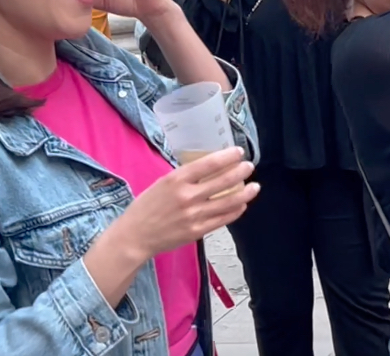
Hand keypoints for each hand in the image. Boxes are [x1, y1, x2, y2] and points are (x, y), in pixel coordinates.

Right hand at [114, 147, 258, 258]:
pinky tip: (242, 204)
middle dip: (241, 172)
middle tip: (249, 167)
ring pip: (228, 202)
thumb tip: (210, 168)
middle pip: (223, 181)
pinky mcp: (197, 231)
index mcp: (176, 180)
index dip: (228, 156)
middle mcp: (187, 196)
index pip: (209, 164)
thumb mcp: (162, 183)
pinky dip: (236, 210)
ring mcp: (194, 215)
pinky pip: (223, 219)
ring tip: (255, 186)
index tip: (239, 152)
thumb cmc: (146, 207)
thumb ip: (185, 177)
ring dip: (245, 193)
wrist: (135, 236)